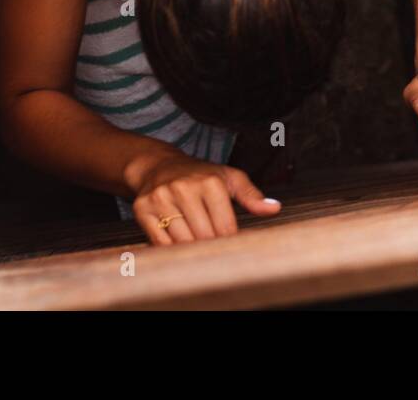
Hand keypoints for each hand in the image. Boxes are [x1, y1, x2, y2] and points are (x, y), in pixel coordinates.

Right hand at [130, 156, 280, 244]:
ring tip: (198, 246)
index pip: (225, 228)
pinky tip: (179, 244)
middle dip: (212, 247)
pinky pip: (161, 243)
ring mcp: (161, 198)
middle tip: (216, 250)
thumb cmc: (200, 175)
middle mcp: (184, 188)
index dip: (230, 242)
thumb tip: (274, 208)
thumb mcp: (229, 178)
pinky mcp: (143, 209)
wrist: (158, 166)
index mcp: (210, 182)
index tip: (232, 247)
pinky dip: (171, 249)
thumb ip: (251, 194)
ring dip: (192, 249)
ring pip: (182, 242)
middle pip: (204, 237)